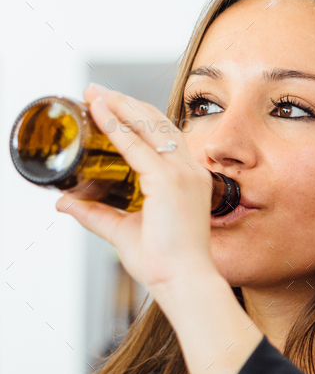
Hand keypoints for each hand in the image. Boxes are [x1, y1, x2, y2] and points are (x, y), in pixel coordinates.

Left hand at [55, 84, 217, 294]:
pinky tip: (100, 115)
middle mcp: (188, 170)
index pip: (161, 135)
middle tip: (95, 91)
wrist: (183, 281)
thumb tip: (66, 201)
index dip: (134, 115)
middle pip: (156, 122)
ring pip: (149, 125)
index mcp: (185, 178)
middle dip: (124, 102)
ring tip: (95, 94)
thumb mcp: (122, 230)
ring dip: (119, 106)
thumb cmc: (165, 263)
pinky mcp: (169, 181)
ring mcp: (182, 173)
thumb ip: (96, 213)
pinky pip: (138, 146)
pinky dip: (117, 127)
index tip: (109, 104)